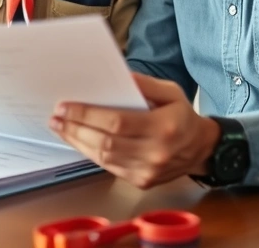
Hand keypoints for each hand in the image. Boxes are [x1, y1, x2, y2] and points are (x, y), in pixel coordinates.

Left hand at [49, 73, 220, 188]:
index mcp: (163, 127)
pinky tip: (79, 140)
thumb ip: (144, 84)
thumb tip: (119, 77)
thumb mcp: (171, 92)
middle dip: (75, 128)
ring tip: (61, 128)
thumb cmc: (183, 117)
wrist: (202, 149)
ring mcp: (148, 171)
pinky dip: (91, 153)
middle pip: (105, 142)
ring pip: (103, 158)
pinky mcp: (142, 181)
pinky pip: (109, 167)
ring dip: (78, 142)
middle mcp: (155, 153)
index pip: (116, 122)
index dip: (87, 115)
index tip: (65, 107)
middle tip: (56, 117)